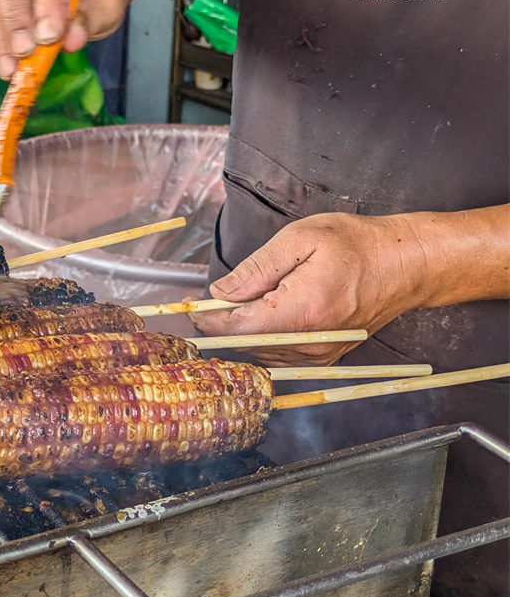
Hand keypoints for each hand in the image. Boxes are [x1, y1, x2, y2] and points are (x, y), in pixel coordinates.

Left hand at [187, 212, 427, 365]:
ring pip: (260, 352)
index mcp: (301, 311)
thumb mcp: (300, 239)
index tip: (190, 307)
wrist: (407, 264)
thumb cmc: (358, 244)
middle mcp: (310, 342)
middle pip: (245, 344)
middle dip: (220, 325)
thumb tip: (219, 293)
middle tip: (205, 302)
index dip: (207, 321)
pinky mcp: (324, 356)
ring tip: (236, 304)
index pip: (237, 329)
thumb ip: (255, 270)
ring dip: (241, 332)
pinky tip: (262, 315)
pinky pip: (278, 355)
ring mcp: (319, 354)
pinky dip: (263, 338)